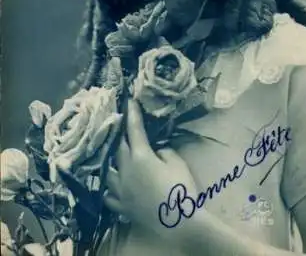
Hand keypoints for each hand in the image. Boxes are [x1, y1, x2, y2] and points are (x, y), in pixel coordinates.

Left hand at [103, 100, 198, 235]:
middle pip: (118, 147)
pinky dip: (109, 188)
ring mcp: (121, 190)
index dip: (132, 114)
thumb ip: (164, 152)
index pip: (134, 129)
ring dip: (110, 161)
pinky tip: (110, 186)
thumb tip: (156, 152)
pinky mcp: (121, 206)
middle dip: (119, 134)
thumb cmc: (180, 189)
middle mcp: (126, 170)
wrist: (178, 221)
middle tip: (118, 123)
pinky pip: (109, 195)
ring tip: (110, 155)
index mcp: (141, 156)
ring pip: (108, 170)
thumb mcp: (177, 163)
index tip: (129, 101)